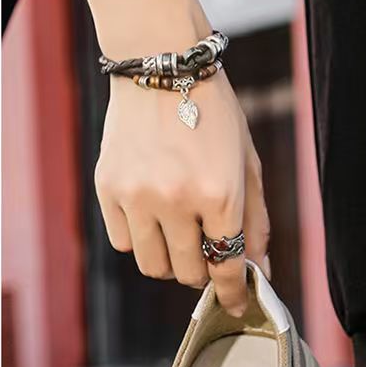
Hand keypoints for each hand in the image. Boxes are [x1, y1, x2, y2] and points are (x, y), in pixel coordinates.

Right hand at [94, 67, 269, 315]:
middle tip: (205, 249)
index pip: (226, 266)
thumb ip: (255, 221)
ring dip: (170, 260)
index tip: (236, 305)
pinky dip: (140, 238)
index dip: (233, 294)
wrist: (161, 61)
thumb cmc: (214, 111)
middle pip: (187, 274)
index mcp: (219, 195)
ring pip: (153, 266)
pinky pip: (124, 242)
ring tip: (178, 233)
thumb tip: (258, 269)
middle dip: (202, 270)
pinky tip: (151, 213)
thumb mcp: (248, 163)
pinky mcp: (108, 187)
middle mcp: (176, 200)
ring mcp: (137, 195)